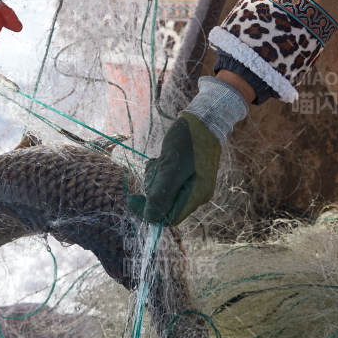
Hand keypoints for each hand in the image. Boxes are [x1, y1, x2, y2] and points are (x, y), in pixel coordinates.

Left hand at [125, 111, 221, 226]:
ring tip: (159, 161)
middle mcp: (197, 194)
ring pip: (165, 192)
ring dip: (155, 178)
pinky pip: (168, 180)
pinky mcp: (188, 174)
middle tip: (154, 168)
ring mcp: (194, 184)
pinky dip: (160, 171)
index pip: (169, 219)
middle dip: (153, 189)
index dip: (149, 212)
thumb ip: (161, 194)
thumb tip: (150, 218)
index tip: (132, 199)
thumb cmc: (188, 140)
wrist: (205, 118)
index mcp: (197, 196)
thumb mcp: (170, 166)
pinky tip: (161, 158)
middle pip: (166, 205)